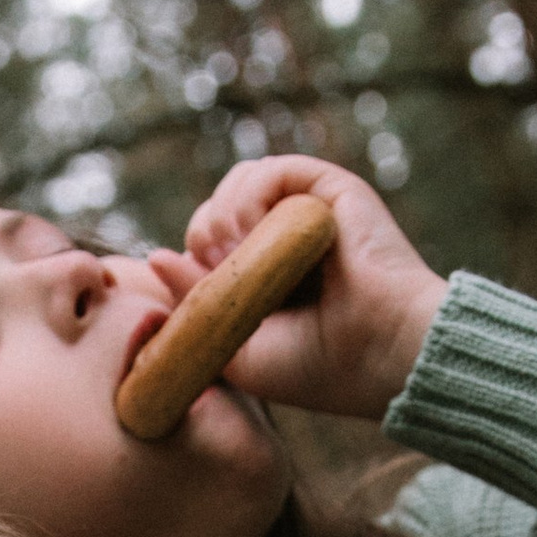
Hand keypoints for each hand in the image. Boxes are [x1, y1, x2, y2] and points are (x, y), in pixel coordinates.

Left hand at [157, 154, 446, 421]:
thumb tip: (155, 255)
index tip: (205, 289)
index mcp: (274, 273)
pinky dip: (246, 197)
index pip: (213, 238)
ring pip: (239, 181)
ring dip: (220, 215)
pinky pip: (270, 170)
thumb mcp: (235, 346)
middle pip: (220, 204)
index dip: (197, 255)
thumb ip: (194, 302)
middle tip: (219, 269)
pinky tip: (250, 231)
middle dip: (203, 232)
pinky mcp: (331, 189)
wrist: (381, 354)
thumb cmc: (317, 366)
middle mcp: (293, 237)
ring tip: (235, 253)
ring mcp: (312, 211)